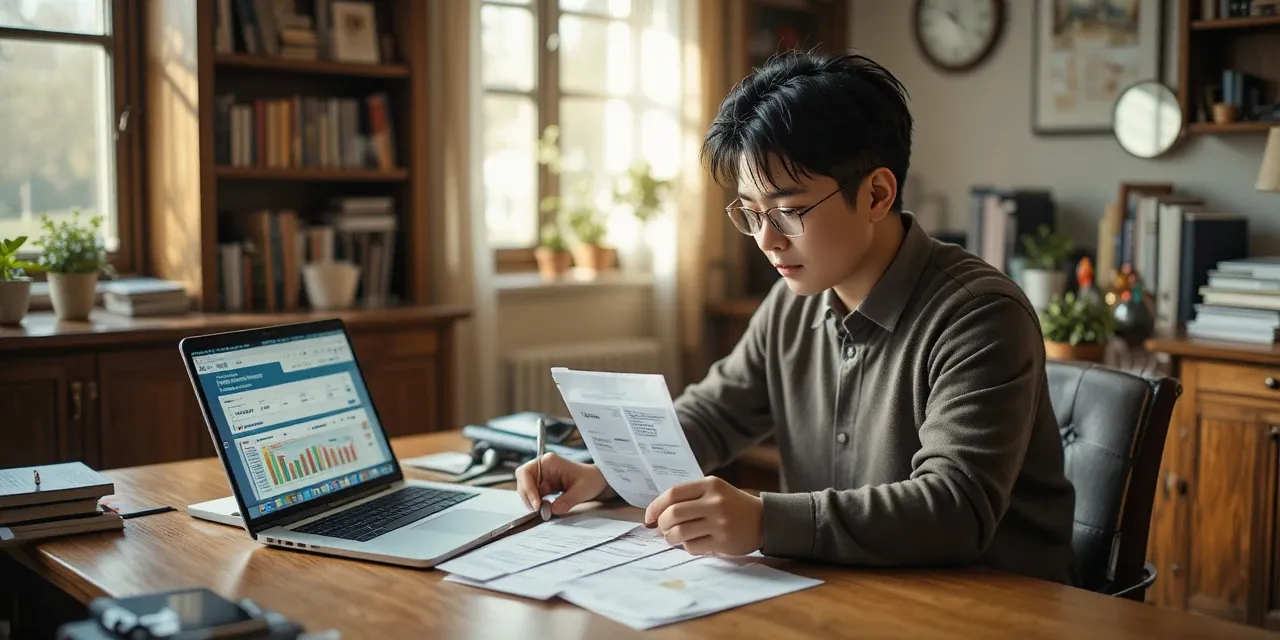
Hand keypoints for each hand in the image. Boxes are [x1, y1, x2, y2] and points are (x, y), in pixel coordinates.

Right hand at [514, 453, 611, 515]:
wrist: (598, 482)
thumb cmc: (591, 480)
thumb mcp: (581, 491)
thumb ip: (567, 501)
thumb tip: (551, 510)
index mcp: (549, 462)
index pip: (526, 472)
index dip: (527, 488)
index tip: (536, 504)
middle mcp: (543, 467)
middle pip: (523, 480)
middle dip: (527, 496)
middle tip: (537, 510)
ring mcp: (543, 477)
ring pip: (527, 489)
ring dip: (531, 501)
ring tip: (543, 510)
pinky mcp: (545, 486)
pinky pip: (534, 495)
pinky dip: (536, 503)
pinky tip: (545, 509)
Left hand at [644, 476, 763, 555]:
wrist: (763, 520)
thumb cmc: (732, 505)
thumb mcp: (714, 491)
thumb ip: (688, 498)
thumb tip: (655, 518)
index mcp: (710, 485)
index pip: (673, 494)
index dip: (655, 506)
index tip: (648, 517)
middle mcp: (715, 502)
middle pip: (673, 514)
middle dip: (662, 524)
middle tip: (662, 529)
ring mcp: (720, 523)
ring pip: (680, 533)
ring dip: (671, 538)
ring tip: (674, 537)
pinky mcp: (723, 542)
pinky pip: (692, 547)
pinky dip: (687, 547)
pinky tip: (694, 542)